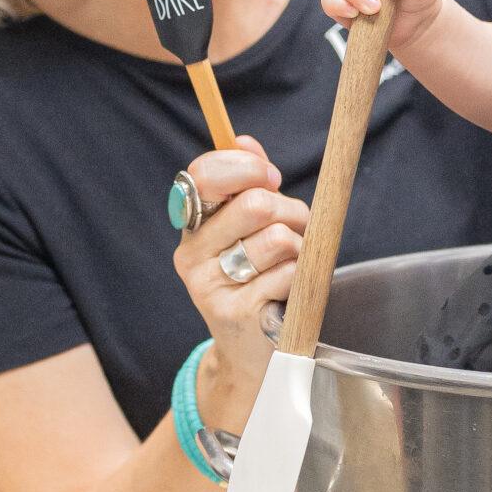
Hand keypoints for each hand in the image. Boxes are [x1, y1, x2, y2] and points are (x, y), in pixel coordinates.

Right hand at [170, 138, 308, 426]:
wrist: (253, 352)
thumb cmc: (256, 279)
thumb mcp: (247, 230)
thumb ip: (247, 184)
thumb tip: (243, 140)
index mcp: (191, 225)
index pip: (203, 175)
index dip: (245, 166)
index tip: (270, 177)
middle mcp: (191, 254)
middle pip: (256, 204)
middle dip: (291, 211)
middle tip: (295, 229)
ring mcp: (208, 285)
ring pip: (278, 238)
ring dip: (300, 248)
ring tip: (290, 264)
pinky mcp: (234, 312)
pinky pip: (288, 274)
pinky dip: (300, 279)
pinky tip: (287, 294)